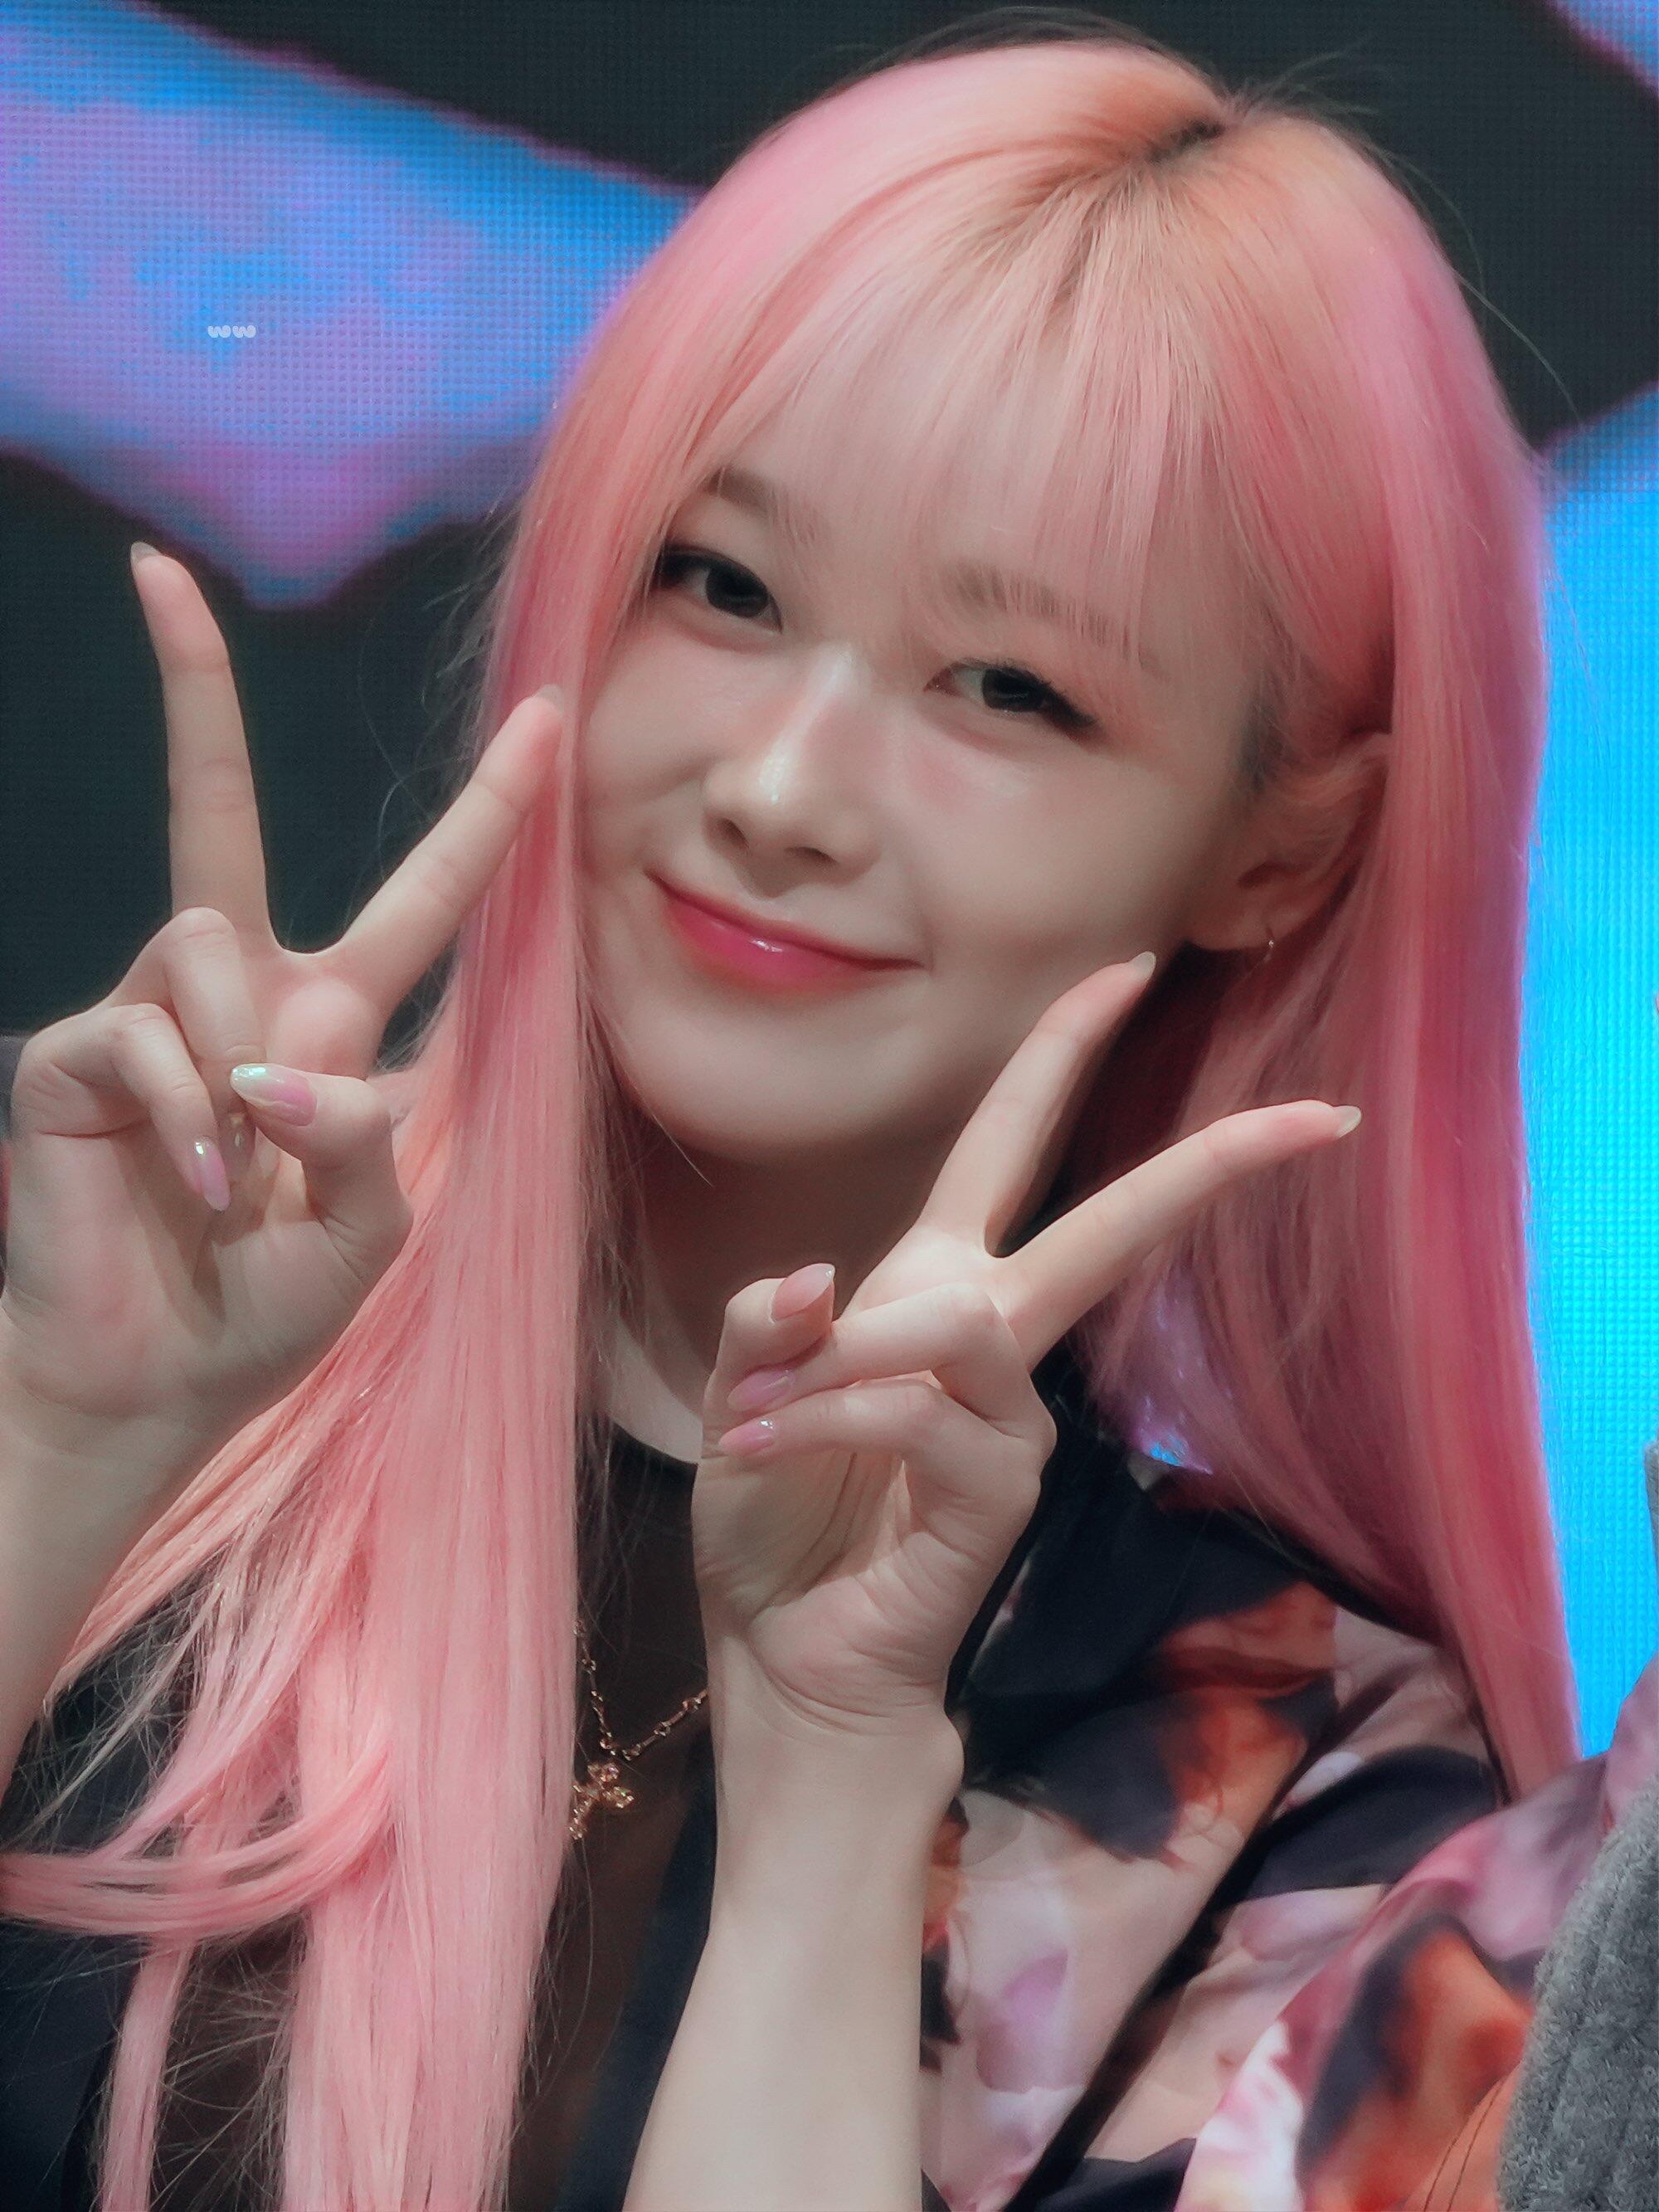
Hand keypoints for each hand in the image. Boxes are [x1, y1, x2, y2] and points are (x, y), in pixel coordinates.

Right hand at [0, 546, 560, 1517]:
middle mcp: (234, 989)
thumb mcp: (368, 1229)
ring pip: (198, 948)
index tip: (546, 720)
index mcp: (327, 1015)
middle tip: (156, 571)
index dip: (485, 812)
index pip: (421, 895)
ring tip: (240, 1182)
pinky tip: (194, 1187)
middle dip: (190, 693)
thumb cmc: (268, 1305)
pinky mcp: (69, 1059)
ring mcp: (143, 1013)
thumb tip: (291, 1061)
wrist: (154, 1380)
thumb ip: (364, 1136)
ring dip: (235, 1065)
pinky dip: (184, 1113)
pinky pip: (138, 1036)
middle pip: (212, 814)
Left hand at [691, 957, 1361, 1750]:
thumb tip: (820, 1271)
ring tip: (756, 1418)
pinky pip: (925, 1416)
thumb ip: (767, 1325)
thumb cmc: (775, 1515)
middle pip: (1108, 1227)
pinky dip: (835, 1418)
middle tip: (1314, 1116)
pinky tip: (769, 1447)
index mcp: (933, 1283)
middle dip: (1204, 1166)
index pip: (1011, 1144)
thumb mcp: (739, 1395)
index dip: (1062, 1053)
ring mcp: (1011, 1417)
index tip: (1131, 970)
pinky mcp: (1003, 1491)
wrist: (786, 1655)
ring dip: (847, 1361)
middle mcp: (987, 1334)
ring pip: (966, 1325)